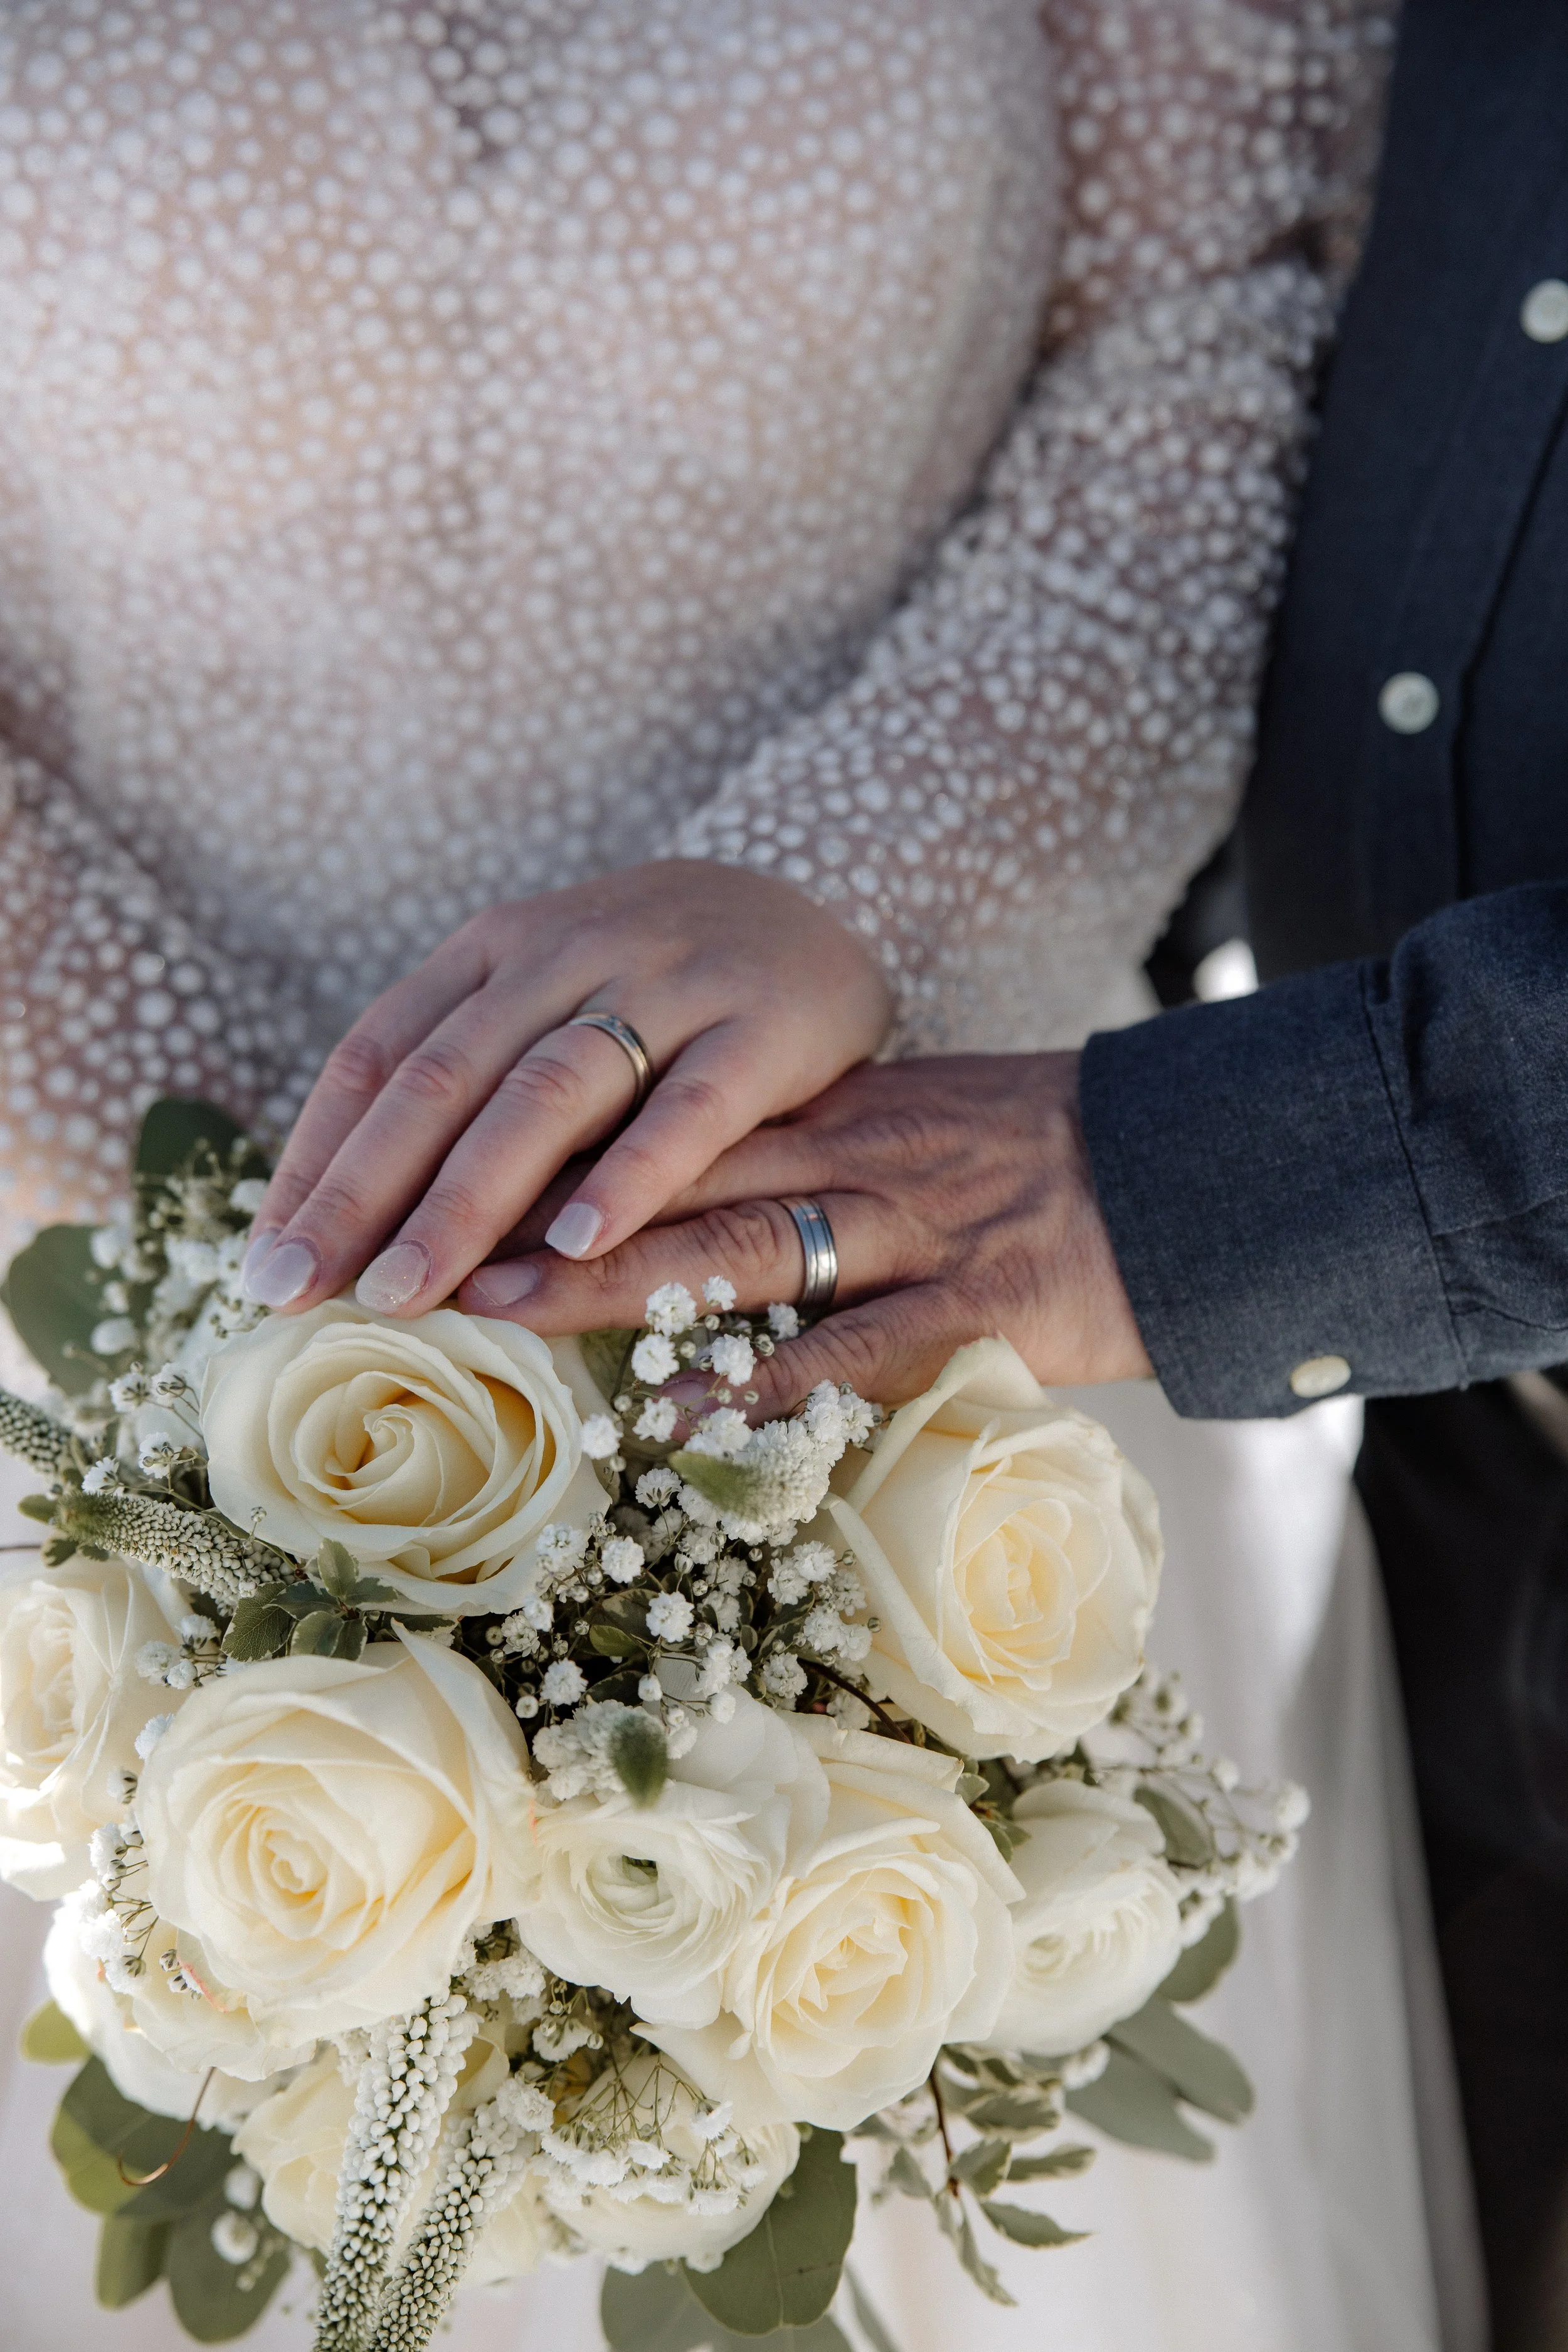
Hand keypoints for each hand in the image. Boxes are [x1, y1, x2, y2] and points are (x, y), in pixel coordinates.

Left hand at [242, 861, 890, 1315]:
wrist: (807, 910)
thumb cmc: (648, 993)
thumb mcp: (541, 1005)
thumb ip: (462, 1086)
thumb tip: (338, 1220)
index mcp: (492, 952)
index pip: (378, 1056)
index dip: (316, 1158)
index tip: (267, 1260)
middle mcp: (564, 955)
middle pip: (444, 1080)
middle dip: (365, 1193)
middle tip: (308, 1292)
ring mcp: (666, 984)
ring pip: (547, 1095)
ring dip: (470, 1200)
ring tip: (413, 1292)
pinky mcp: (760, 1027)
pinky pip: (689, 1108)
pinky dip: (630, 1176)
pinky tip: (578, 1246)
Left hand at [457, 1052, 1152, 1409]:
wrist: (1195, 1167)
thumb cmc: (1046, 1158)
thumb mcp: (918, 1126)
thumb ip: (814, 1154)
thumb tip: (702, 1202)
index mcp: (834, 1109)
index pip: (669, 1115)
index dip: (554, 1148)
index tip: (449, 1175)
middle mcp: (853, 1154)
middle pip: (671, 1174)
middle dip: (539, 1212)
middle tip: (424, 1245)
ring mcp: (911, 1232)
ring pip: (739, 1246)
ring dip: (612, 1283)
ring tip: (501, 1308)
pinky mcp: (975, 1311)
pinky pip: (853, 1352)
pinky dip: (764, 1386)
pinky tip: (683, 1420)